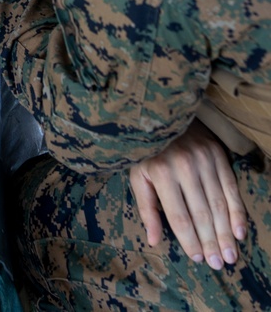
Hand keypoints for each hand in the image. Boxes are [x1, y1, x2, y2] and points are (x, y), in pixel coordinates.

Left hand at [129, 120, 247, 269]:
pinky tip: (240, 232)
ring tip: (230, 256)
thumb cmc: (148, 151)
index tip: (197, 258)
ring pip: (218, 204)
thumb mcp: (138, 175)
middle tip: (218, 264)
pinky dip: (237, 212)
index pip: (178, 215)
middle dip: (210, 242)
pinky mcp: (218, 154)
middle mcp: (184, 165)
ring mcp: (204, 158)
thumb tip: (153, 240)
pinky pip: (231, 188)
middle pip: (201, 213)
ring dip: (226, 233)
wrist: (164, 114)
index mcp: (161, 172)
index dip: (189, 239)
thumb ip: (146, 208)